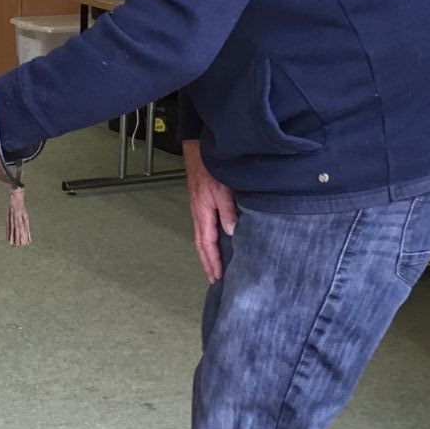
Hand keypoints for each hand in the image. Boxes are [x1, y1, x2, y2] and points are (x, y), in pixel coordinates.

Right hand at [183, 140, 236, 281]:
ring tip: (214, 266)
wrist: (198, 149)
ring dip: (207, 253)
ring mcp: (198, 208)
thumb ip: (227, 211)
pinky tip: (215, 241)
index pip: (207, 243)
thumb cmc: (210, 168)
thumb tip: (231, 233)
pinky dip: (207, 240)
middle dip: (207, 262)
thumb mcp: (222, 189)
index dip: (213, 261)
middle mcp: (198, 214)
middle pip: (201, 244)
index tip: (218, 277)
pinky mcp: (201, 202)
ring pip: (201, 236)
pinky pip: (203, 227)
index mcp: (202, 213)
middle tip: (214, 279)